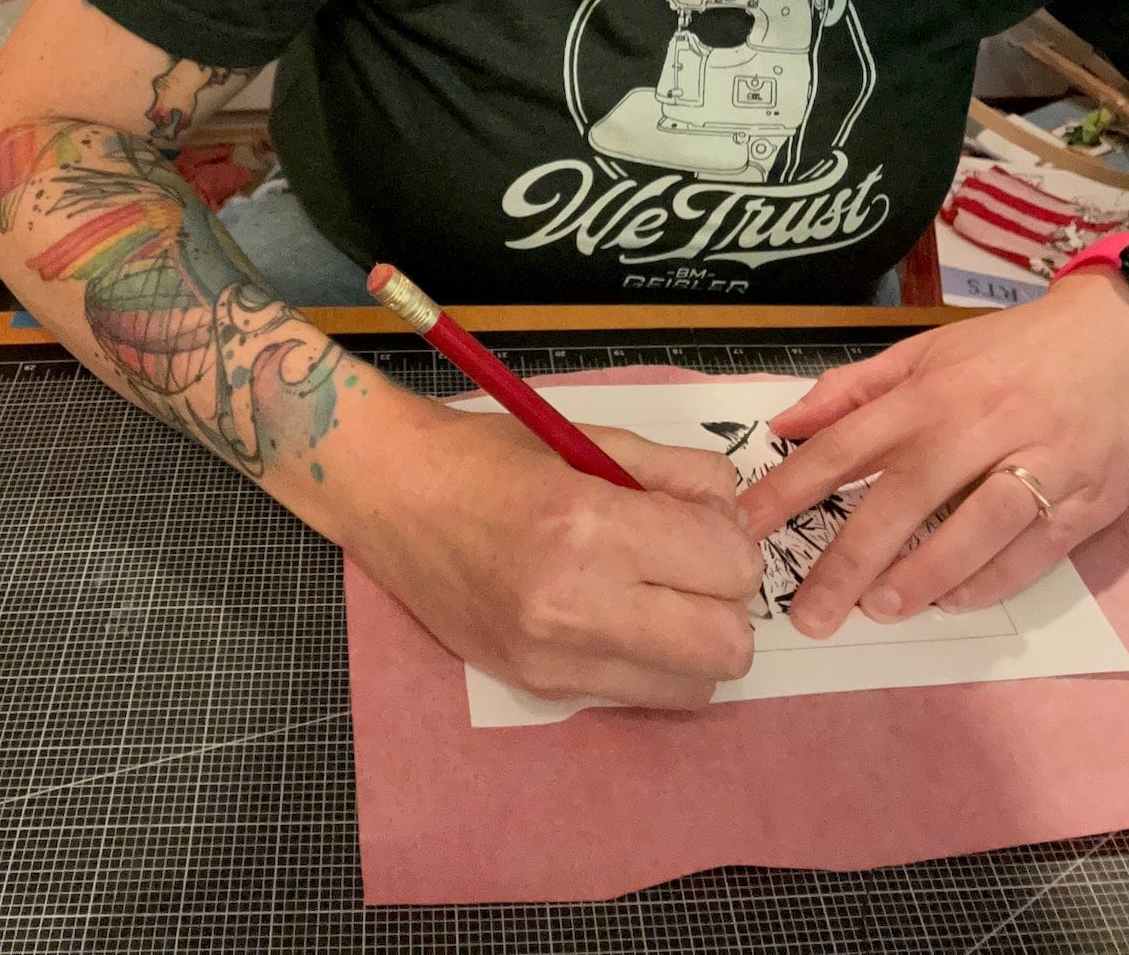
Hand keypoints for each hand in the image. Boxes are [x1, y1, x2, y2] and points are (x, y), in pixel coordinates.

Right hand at [346, 402, 762, 708]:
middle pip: (725, 646)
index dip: (729, 540)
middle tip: (688, 564)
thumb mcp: (591, 437)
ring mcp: (553, 660)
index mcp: (588, 526)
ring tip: (653, 593)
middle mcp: (574, 606)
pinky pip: (639, 692)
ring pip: (694, 688)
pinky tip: (612, 613)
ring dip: (693, 641)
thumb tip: (737, 515)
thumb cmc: (489, 454)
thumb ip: (677, 474)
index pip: (727, 565)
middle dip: (724, 602)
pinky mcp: (538, 688)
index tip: (699, 521)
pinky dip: (649, 659)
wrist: (391, 494)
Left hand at [738, 271, 1128, 636]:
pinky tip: (952, 600)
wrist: (1125, 340)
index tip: (748, 526)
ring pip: (973, 529)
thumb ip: (855, 389)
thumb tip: (785, 423)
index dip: (793, 487)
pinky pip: (1034, 550)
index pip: (847, 443)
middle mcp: (980, 426)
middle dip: (850, 559)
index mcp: (933, 390)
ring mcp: (1040, 463)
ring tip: (879, 609)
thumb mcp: (928, 351)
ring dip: (922, 576)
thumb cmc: (1014, 350)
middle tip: (810, 611)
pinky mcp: (1088, 499)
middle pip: (904, 497)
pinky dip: (992, 581)